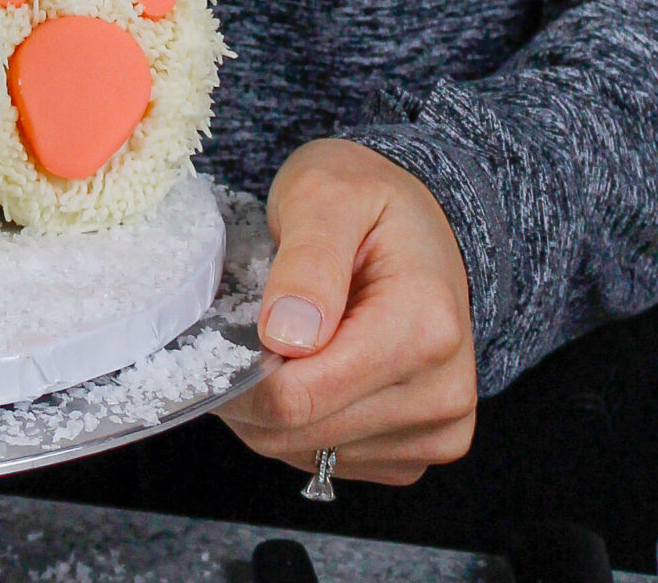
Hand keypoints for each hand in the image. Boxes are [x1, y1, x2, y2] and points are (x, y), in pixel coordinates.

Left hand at [217, 139, 476, 485]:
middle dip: (249, 392)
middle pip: (301, 432)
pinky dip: (301, 425)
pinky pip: (333, 462)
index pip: (301, 395)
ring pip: (310, 452)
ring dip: (271, 411)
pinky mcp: (422, 449)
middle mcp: (443, 392)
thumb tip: (284, 336)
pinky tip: (305, 370)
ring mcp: (438, 429)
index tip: (213, 337)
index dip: (237, 375)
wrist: (419, 221)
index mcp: (426, 327)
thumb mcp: (326, 194)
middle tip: (233, 331)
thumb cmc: (367, 198)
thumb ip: (307, 261)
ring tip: (275, 342)